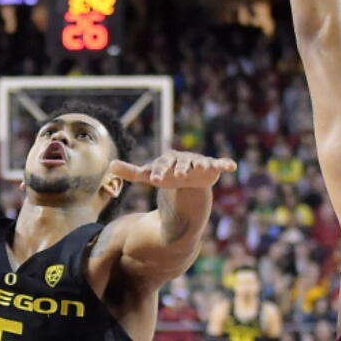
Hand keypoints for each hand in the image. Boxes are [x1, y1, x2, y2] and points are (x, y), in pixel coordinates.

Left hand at [110, 152, 236, 188]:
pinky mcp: (212, 167)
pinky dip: (226, 164)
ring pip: (200, 162)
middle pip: (181, 163)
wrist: (187, 181)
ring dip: (201, 164)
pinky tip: (231, 167)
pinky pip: (220, 163)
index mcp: (168, 160)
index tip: (153, 179)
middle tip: (179, 176)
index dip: (158, 171)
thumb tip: (109, 165)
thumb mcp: (149, 175)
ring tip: (202, 167)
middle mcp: (184, 159)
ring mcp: (199, 162)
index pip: (161, 165)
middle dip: (180, 169)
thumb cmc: (166, 176)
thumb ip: (130, 171)